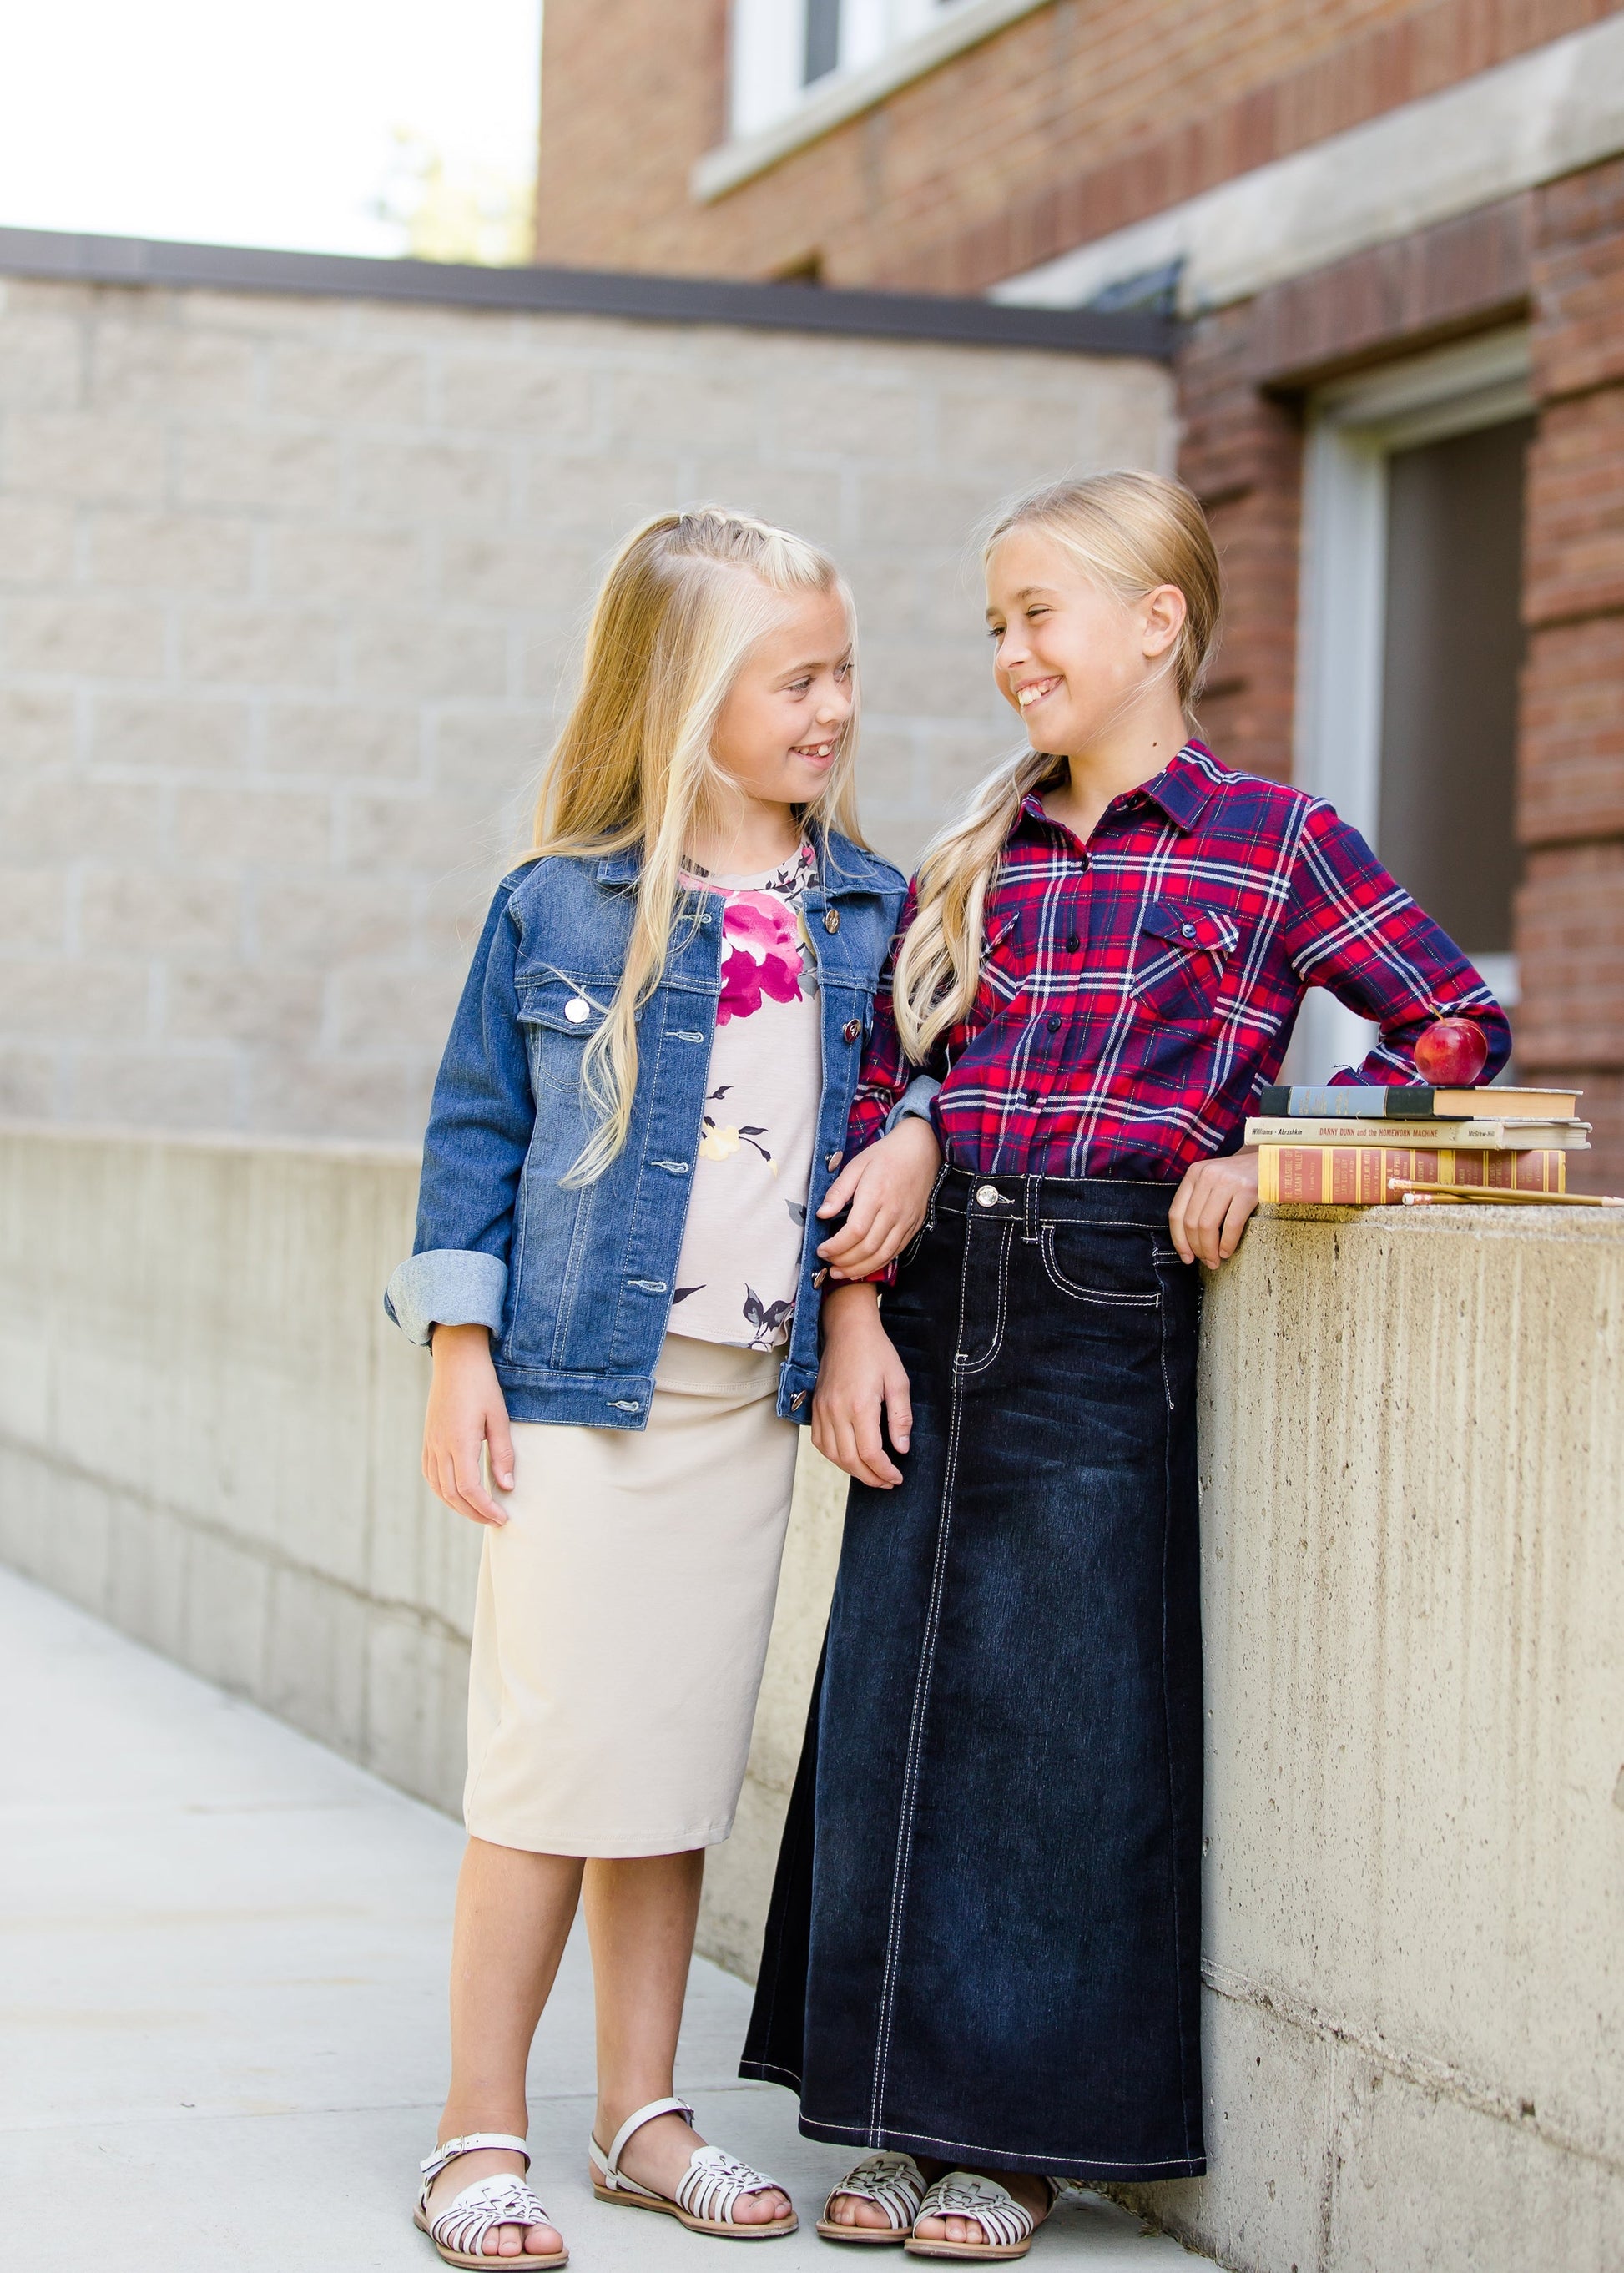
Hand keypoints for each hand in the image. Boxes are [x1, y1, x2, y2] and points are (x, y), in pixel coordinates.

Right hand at [423, 1323, 515, 1524]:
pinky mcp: (428, 1439)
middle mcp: (440, 1446)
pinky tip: (457, 1496)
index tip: (502, 1518)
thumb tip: (506, 1487)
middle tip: (495, 1521)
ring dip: (458, 1506)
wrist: (456, 1361)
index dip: (485, 1508)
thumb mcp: (499, 1417)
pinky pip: (430, 1475)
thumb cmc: (482, 1386)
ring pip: (438, 1488)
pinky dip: (443, 1491)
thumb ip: (503, 1453)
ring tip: (479, 1513)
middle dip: (474, 1513)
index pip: (468, 1488)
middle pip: (452, 1494)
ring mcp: (431, 1443)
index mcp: (459, 1442)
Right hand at [811, 1284, 913, 1488]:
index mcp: (860, 1405)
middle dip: (870, 1477)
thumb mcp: (898, 1381)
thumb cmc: (877, 1352)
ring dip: (852, 1471)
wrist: (848, 1330)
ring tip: (871, 1474)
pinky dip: (834, 1457)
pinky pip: (820, 1443)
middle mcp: (836, 1411)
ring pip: (832, 1455)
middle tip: (887, 1483)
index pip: (870, 1453)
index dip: (885, 1471)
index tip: (897, 1477)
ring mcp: (822, 1410)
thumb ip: (901, 1417)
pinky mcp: (815, 1407)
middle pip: (850, 1460)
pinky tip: (849, 1458)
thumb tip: (901, 1449)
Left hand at [817, 1116, 940, 1280]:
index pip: (854, 1232)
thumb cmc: (886, 1155)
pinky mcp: (914, 1226)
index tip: (821, 1250)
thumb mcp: (856, 1165)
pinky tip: (863, 1267)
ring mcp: (906, 1221)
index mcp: (875, 1195)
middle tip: (828, 1265)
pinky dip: (878, 1264)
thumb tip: (822, 1214)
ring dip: (860, 1269)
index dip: (836, 1247)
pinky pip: (896, 1252)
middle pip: (867, 1248)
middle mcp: (893, 1212)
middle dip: (844, 1262)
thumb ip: (838, 1191)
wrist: (921, 1150)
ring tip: (841, 1274)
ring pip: (883, 1255)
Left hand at [1169, 1148, 1258, 1267]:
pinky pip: (1231, 1224)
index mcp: (1194, 1173)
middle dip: (1197, 1248)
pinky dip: (1227, 1243)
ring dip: (1210, 1249)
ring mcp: (1227, 1181)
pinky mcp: (1247, 1189)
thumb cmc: (1241, 1177)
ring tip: (1216, 1261)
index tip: (1186, 1257)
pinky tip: (1228, 1252)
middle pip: (1191, 1222)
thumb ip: (1199, 1200)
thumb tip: (1189, 1240)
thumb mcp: (1214, 1180)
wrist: (1272, 1160)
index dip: (1179, 1240)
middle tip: (1207, 1262)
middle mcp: (1207, 1175)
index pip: (1176, 1213)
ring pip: (1207, 1225)